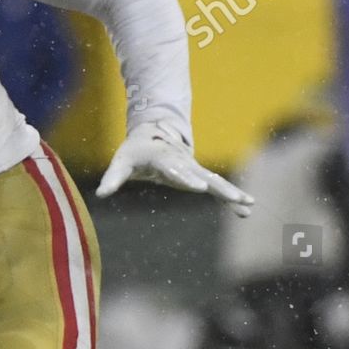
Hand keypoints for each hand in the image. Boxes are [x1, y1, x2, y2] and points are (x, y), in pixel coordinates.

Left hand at [96, 120, 253, 215]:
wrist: (154, 137)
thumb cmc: (135, 151)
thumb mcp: (121, 162)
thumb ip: (112, 178)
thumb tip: (99, 194)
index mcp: (165, 159)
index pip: (177, 170)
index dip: (187, 178)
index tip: (200, 188)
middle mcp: (184, 163)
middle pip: (205, 176)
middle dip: (221, 187)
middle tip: (235, 197)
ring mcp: (194, 169)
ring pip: (216, 182)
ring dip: (232, 194)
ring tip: (249, 205)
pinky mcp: (199, 176)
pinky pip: (217, 189)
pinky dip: (230, 199)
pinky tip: (245, 211)